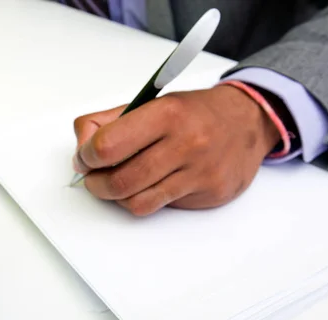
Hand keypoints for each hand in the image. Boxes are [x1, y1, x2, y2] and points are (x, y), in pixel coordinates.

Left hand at [72, 85, 280, 215]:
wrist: (246, 123)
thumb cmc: (193, 113)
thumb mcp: (151, 103)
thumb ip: (108, 121)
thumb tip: (81, 148)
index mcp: (166, 114)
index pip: (109, 145)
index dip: (87, 156)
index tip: (84, 157)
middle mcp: (186, 143)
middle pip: (120, 181)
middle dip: (95, 183)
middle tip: (92, 177)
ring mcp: (199, 173)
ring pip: (137, 202)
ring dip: (116, 197)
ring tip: (116, 184)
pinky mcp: (209, 194)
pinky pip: (160, 207)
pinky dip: (143, 200)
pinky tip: (145, 187)